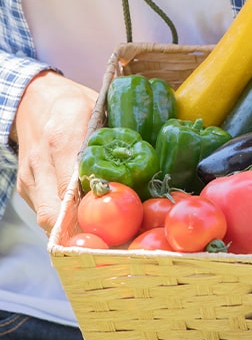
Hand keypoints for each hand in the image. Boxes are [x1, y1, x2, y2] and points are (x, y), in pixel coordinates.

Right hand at [12, 71, 97, 231]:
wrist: (34, 98)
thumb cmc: (74, 105)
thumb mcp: (98, 113)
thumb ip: (111, 142)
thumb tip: (138, 167)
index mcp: (61, 141)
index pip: (71, 188)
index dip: (89, 211)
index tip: (113, 224)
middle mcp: (40, 163)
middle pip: (54, 213)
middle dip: (80, 231)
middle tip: (109, 241)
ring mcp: (29, 177)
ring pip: (46, 218)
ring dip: (71, 230)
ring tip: (100, 236)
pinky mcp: (25, 186)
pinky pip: (43, 211)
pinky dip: (63, 220)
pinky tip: (84, 222)